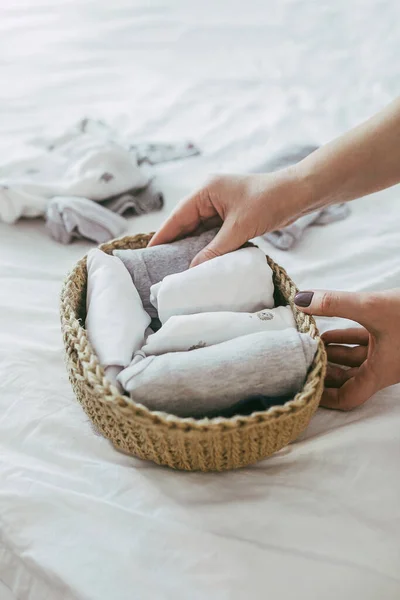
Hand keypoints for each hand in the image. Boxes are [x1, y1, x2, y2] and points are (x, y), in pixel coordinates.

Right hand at [149, 169, 307, 265]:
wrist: (299, 194)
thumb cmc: (269, 202)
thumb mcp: (239, 228)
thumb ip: (214, 249)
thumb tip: (193, 269)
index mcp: (205, 191)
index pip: (177, 217)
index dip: (162, 236)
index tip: (148, 253)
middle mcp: (209, 196)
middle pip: (186, 224)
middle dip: (176, 244)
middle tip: (161, 266)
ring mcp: (221, 205)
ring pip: (200, 230)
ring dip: (193, 247)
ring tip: (178, 268)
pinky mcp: (232, 215)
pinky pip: (214, 233)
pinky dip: (208, 246)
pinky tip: (202, 261)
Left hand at [294, 289, 399, 409]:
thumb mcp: (373, 307)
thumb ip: (335, 304)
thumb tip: (300, 300)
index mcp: (380, 372)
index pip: (348, 398)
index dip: (325, 397)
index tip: (304, 389)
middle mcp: (384, 366)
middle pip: (347, 380)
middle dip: (324, 370)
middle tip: (299, 360)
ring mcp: (389, 351)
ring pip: (355, 359)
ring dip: (332, 352)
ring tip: (307, 343)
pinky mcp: (393, 335)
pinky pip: (364, 343)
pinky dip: (346, 338)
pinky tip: (326, 329)